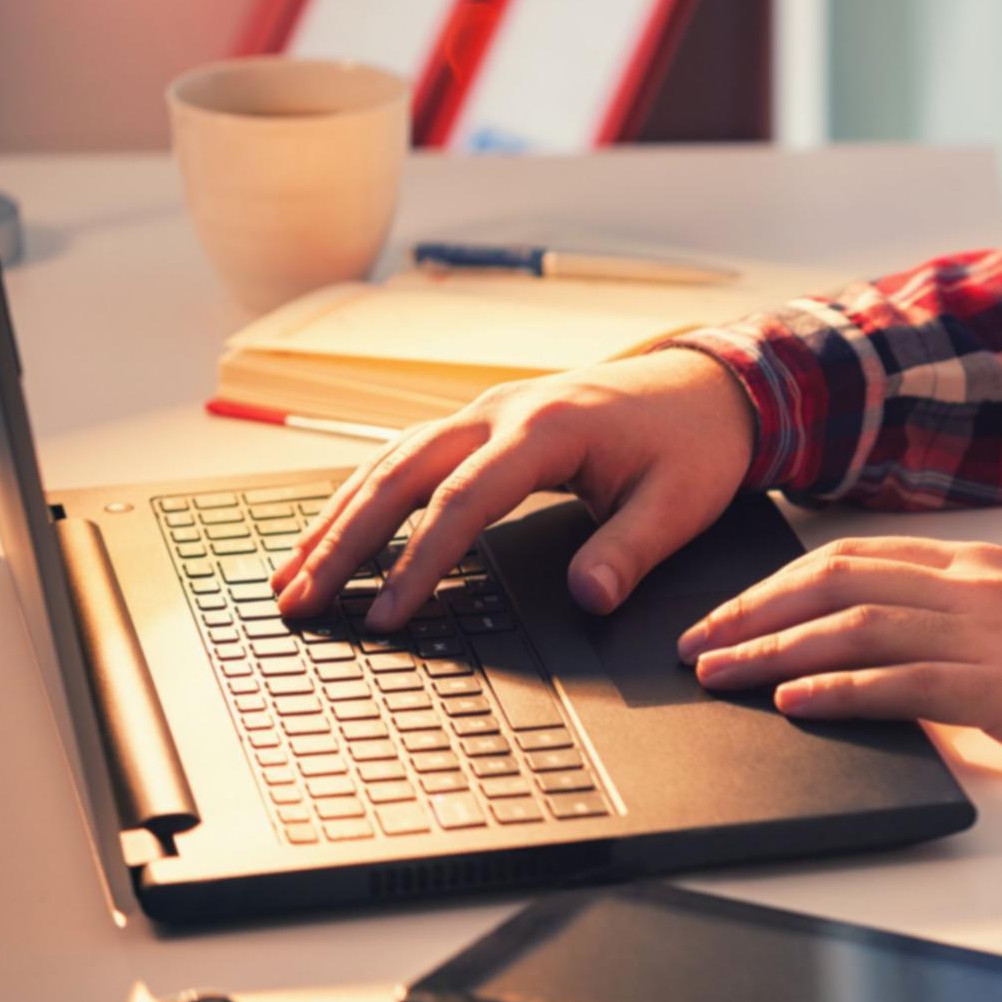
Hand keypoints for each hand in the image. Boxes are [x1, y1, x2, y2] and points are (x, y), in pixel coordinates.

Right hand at [272, 348, 755, 627]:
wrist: (710, 386)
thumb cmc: (695, 443)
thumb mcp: (680, 503)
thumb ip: (629, 551)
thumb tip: (587, 599)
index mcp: (547, 427)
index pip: (462, 500)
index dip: (419, 561)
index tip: (387, 614)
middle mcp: (501, 410)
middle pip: (399, 474)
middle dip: (343, 540)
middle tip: (297, 600)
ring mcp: (486, 411)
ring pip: (390, 462)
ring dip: (338, 518)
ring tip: (290, 577)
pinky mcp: (485, 423)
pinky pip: (408, 456)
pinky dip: (365, 496)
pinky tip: (334, 533)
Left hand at [678, 537, 1001, 819]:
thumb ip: (974, 626)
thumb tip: (900, 648)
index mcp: (987, 566)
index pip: (859, 555)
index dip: (781, 580)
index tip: (731, 609)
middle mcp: (982, 586)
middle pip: (840, 579)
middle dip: (757, 609)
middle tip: (698, 641)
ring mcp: (996, 634)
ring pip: (858, 625)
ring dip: (776, 649)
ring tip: (721, 674)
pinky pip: (904, 683)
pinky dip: (839, 690)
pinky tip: (796, 700)